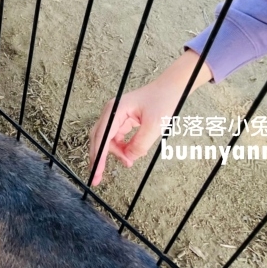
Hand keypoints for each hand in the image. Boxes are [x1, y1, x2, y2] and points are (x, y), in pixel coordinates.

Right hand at [88, 51, 212, 185]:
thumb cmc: (163, 102)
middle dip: (100, 157)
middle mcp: (111, 112)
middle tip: (99, 178)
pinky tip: (128, 155)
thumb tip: (128, 159)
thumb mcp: (154, 126)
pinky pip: (116, 137)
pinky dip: (120, 148)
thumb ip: (140, 145)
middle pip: (99, 138)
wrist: (170, 89)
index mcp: (115, 110)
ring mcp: (115, 115)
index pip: (102, 137)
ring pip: (107, 139)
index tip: (96, 173)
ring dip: (115, 153)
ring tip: (128, 162)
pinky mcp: (122, 119)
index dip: (98, 157)